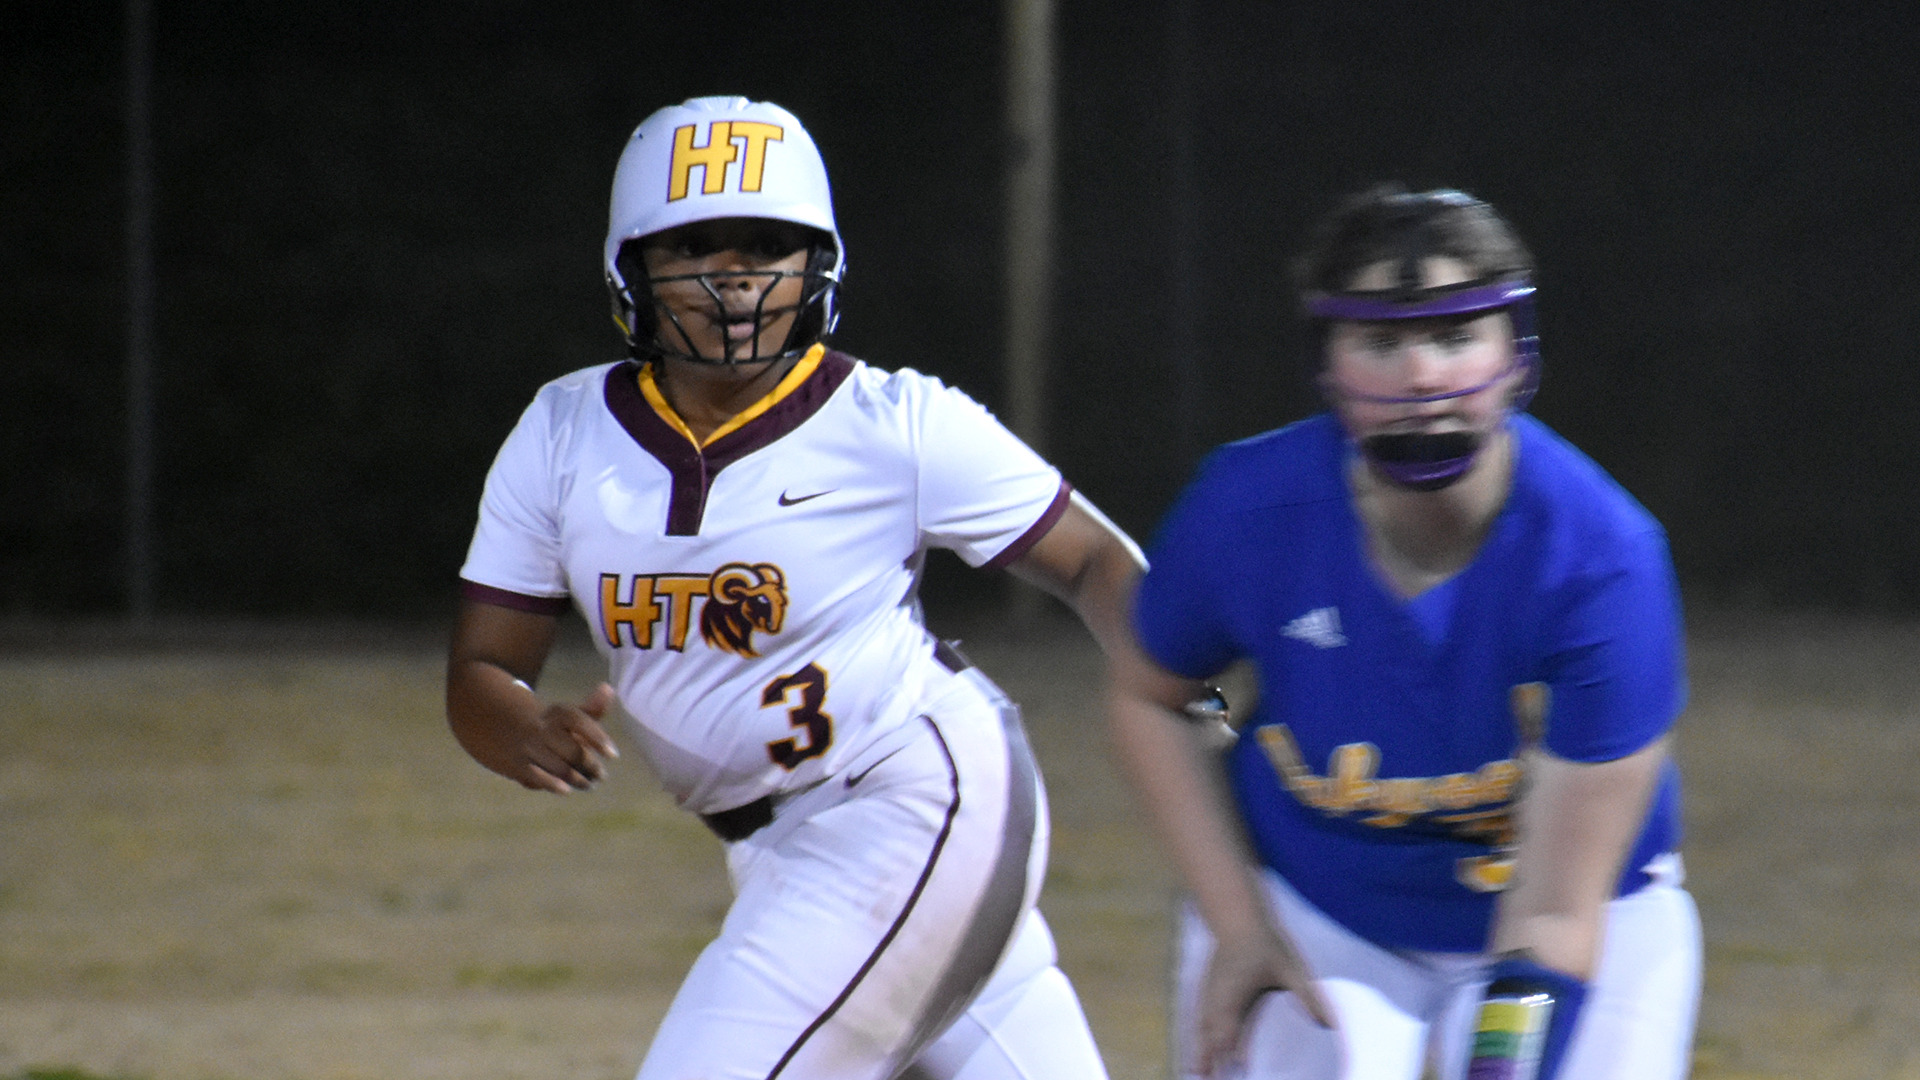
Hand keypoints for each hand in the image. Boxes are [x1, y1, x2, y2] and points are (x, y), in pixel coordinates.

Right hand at [483, 682, 620, 793]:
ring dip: (577, 779)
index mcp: (557, 714)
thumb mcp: (564, 714)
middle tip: (600, 775)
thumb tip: (609, 688)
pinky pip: (536, 776)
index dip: (597, 737)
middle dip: (590, 765)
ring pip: (558, 766)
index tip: (613, 755)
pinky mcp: (516, 764)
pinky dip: (552, 784)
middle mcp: (542, 729)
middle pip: (572, 750)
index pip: (578, 721)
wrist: (490, 719)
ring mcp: (528, 747)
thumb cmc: (542, 723)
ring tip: (589, 785)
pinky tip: (566, 791)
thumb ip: (590, 708)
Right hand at [1194, 929, 1334, 1075]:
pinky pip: (1201, 1020)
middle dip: (1210, 1061)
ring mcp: (1210, 995)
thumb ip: (1308, 996)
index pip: (1229, 1036)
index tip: (1239, 1071)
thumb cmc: (1264, 942)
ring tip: (1200, 1073)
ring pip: (1202, 1030)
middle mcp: (1217, 1000)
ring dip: (1202, 1051)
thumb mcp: (1291, 968)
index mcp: (1235, 998)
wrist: (1237, 917)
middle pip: (1210, 1039)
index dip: (1231, 1056)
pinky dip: (1201, 1036)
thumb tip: (1329, 1023)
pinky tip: (1203, 1045)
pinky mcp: (1208, 990)